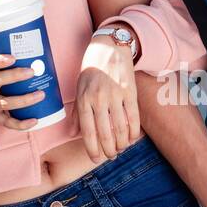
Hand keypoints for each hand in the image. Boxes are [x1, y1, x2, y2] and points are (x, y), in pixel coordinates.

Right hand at [0, 54, 42, 134]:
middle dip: (15, 76)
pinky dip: (22, 124)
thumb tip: (35, 54)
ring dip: (24, 99)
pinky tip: (35, 120)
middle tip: (32, 71)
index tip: (13, 57)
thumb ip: (3, 65)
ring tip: (41, 94)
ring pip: (5, 103)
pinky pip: (8, 122)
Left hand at [76, 32, 139, 161]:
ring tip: (120, 149)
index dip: (92, 148)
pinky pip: (134, 117)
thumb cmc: (91, 69)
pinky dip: (133, 132)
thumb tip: (72, 133)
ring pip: (120, 129)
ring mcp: (116, 95)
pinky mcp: (130, 92)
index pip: (88, 131)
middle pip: (105, 133)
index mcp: (84, 99)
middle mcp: (99, 98)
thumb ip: (77, 112)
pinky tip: (132, 139)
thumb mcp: (79, 88)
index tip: (96, 159)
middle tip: (110, 157)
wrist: (109, 47)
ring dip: (121, 144)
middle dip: (108, 150)